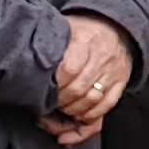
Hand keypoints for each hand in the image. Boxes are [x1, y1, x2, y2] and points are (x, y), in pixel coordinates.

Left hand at [47, 11, 134, 143]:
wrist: (114, 27)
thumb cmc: (81, 32)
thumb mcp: (64, 29)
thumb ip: (50, 45)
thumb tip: (28, 67)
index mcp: (85, 41)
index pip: (68, 69)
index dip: (54, 85)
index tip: (41, 91)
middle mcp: (102, 58)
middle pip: (78, 90)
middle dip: (59, 102)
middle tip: (47, 104)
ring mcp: (113, 72)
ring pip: (91, 102)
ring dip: (72, 112)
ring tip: (60, 110)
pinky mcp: (121, 83)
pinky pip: (106, 106)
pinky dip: (90, 117)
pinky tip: (77, 120)